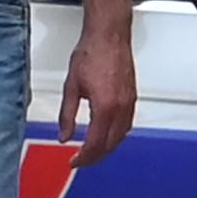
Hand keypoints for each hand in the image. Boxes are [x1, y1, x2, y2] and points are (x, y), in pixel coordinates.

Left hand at [58, 24, 137, 166]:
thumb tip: (64, 136)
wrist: (109, 35)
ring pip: (121, 136)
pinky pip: (127, 124)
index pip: (95, 143)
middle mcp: (121, 107)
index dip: (84, 157)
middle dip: (95, 157)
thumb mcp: (71, 87)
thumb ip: (67, 115)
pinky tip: (107, 134)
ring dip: (107, 148)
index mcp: (104, 107)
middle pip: (110, 144)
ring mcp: (129, 103)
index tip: (74, 162)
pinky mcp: (133, 97)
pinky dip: (117, 135)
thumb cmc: (92, 53)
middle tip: (81, 160)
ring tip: (92, 151)